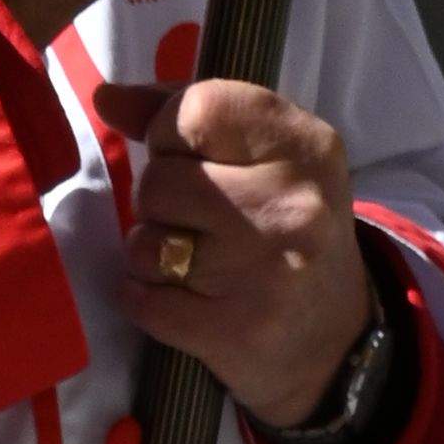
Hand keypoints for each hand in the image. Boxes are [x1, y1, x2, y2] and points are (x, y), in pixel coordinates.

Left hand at [101, 71, 371, 426]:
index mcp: (305, 146)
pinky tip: (176, 300)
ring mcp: (265, 272)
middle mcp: (293, 206)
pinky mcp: (236, 331)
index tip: (186, 160)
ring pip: (146, 244)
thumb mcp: (267, 161)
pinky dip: (143, 301)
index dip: (170, 135)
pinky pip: (144, 302)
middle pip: (160, 181)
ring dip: (150, 255)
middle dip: (157, 203)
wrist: (336, 346)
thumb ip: (190, 118)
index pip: (198, 111)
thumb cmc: (288, 237)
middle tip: (191, 223)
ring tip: (189, 265)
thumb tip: (107, 97)